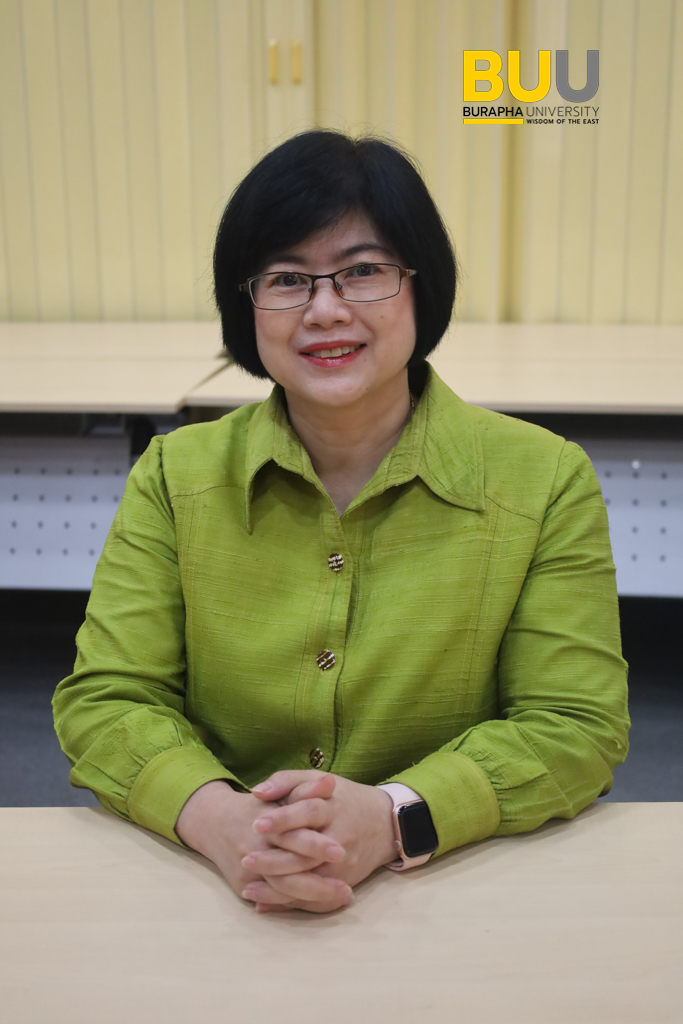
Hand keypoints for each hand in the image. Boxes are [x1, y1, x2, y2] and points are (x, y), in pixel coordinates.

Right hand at [175, 779, 348, 909]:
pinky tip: (324, 904)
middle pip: (288, 869)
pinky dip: (299, 904)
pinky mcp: (243, 887)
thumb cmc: (258, 805)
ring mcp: (247, 871)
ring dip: (315, 896)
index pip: (292, 836)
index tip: (341, 851)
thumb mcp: (281, 792)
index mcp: (265, 822)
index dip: (316, 845)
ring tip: (344, 896)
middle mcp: (254, 848)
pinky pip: (274, 900)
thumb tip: (331, 783)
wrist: (215, 822)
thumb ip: (306, 789)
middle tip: (347, 887)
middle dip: (318, 881)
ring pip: (282, 890)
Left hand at [241, 771, 395, 911]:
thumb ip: (287, 781)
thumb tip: (257, 792)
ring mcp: (343, 865)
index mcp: (334, 807)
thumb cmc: (341, 798)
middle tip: (246, 859)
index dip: (283, 819)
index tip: (257, 824)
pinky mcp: (343, 883)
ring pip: (309, 882)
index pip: (308, 812)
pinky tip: (263, 903)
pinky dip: (288, 904)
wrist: (383, 824)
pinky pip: (315, 899)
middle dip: (275, 859)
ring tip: (247, 887)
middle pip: (307, 853)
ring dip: (277, 889)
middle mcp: (340, 838)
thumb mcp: (316, 780)